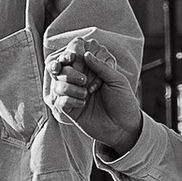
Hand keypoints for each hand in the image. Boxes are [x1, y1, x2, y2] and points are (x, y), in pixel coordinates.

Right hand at [44, 29, 142, 155]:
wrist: (124, 127)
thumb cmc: (123, 102)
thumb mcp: (116, 80)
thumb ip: (100, 66)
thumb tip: (86, 53)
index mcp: (90, 72)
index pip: (73, 59)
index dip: (71, 57)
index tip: (73, 58)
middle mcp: (79, 82)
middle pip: (60, 71)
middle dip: (70, 73)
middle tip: (84, 79)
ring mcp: (73, 96)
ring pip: (57, 86)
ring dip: (69, 87)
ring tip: (86, 93)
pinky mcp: (70, 110)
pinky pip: (60, 101)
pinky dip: (70, 100)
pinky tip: (83, 104)